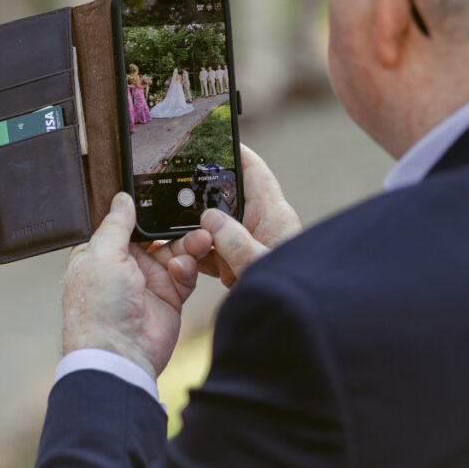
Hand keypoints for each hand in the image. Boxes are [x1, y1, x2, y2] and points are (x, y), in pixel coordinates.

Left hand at [62, 193, 206, 378]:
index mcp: (102, 252)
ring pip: (175, 251)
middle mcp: (125, 266)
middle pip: (155, 234)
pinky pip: (184, 274)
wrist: (120, 355)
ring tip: (201, 238)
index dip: (143, 210)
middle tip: (191, 215)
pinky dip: (188, 267)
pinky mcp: (169, 297)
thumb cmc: (99, 308)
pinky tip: (182, 267)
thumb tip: (121, 199)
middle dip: (173, 225)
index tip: (162, 195)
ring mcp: (148, 282)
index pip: (125, 223)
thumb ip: (116, 224)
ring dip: (188, 243)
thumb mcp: (101, 254)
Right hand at [150, 146, 301, 288]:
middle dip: (203, 196)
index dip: (237, 152)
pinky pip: (213, 252)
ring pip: (215, 227)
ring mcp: (249, 246)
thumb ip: (234, 241)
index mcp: (274, 216)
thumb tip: (210, 218)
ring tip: (177, 232)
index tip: (215, 138)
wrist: (292, 330)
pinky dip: (198, 254)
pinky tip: (183, 258)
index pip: (255, 173)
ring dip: (197, 232)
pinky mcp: (239, 265)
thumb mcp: (258, 264)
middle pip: (228, 198)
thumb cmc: (289, 293)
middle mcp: (261, 226)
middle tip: (176, 190)